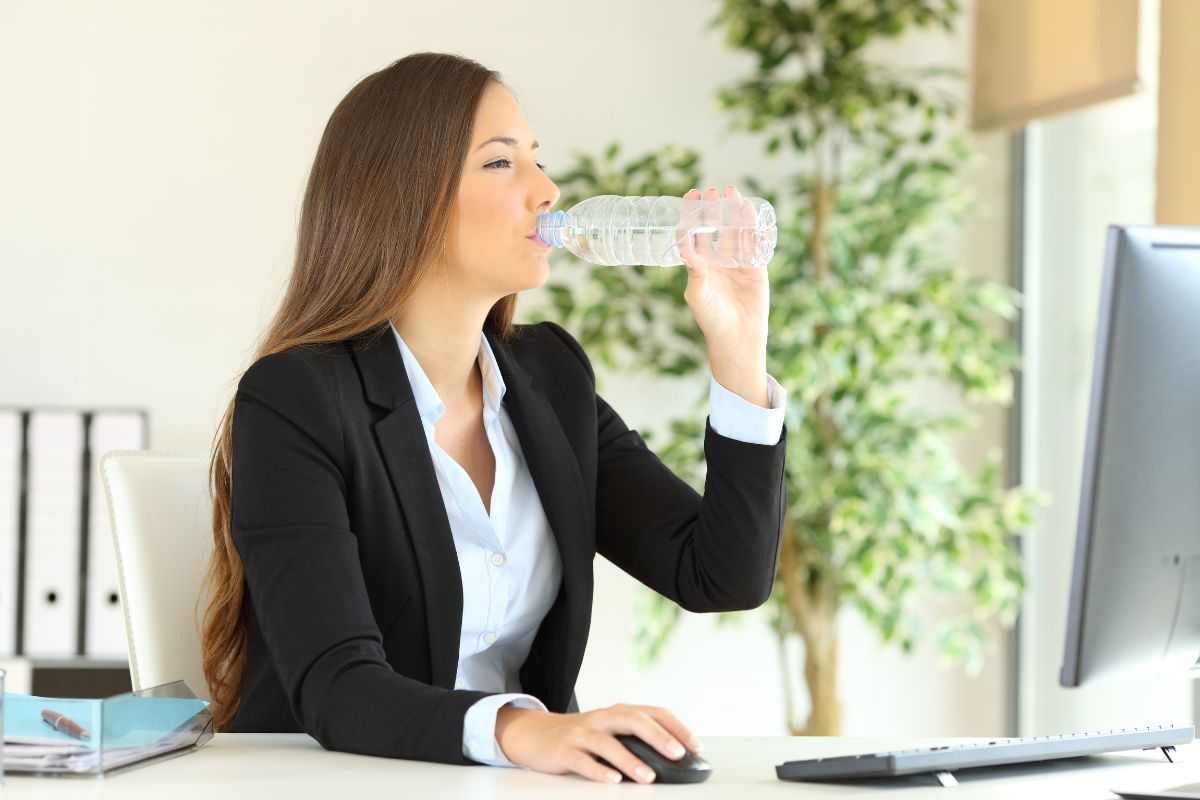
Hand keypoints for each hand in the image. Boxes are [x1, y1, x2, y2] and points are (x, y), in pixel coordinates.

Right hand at [495, 702, 702, 783]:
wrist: (535, 734)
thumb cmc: (583, 736)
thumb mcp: (611, 731)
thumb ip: (637, 739)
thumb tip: (675, 758)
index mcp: (619, 712)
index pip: (654, 713)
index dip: (676, 727)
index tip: (696, 746)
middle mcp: (602, 719)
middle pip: (633, 721)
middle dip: (658, 737)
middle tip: (678, 754)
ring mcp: (582, 734)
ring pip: (608, 743)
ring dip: (630, 760)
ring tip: (648, 777)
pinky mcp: (564, 751)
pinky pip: (583, 761)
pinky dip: (599, 771)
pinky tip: (613, 781)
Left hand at [680, 185, 770, 404]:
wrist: (737, 338)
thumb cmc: (711, 319)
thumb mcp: (698, 295)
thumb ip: (694, 271)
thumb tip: (684, 247)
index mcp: (700, 265)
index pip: (694, 233)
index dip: (692, 215)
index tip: (691, 196)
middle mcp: (718, 261)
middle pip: (716, 227)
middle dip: (715, 208)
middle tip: (713, 190)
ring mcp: (738, 263)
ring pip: (737, 231)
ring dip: (736, 212)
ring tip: (734, 192)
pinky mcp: (756, 268)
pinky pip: (756, 244)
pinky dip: (756, 228)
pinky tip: (755, 211)